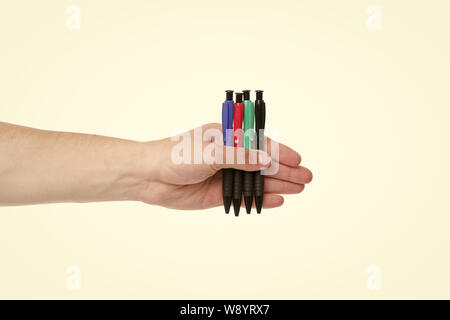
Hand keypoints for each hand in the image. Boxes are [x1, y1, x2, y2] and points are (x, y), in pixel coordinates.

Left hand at [137, 123, 312, 209]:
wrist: (149, 177)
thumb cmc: (176, 156)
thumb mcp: (211, 152)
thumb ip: (240, 157)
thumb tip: (267, 160)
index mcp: (227, 138)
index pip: (260, 144)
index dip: (280, 151)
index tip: (298, 159)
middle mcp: (228, 156)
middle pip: (263, 164)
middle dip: (285, 170)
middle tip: (306, 178)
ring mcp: (224, 176)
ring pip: (256, 181)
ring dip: (277, 185)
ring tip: (298, 189)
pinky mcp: (218, 194)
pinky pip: (244, 196)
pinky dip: (260, 199)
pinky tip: (277, 200)